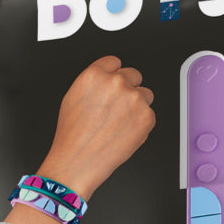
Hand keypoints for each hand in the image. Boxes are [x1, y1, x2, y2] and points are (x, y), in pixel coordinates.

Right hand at [7, 55, 154, 223]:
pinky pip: (150, 115)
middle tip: (118, 109)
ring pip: (146, 94)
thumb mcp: (74, 98)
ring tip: (120, 123)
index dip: (114, 76)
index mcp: (95, 74)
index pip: (115, 62)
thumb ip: (95, 84)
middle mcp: (116, 83)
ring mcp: (134, 99)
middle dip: (128, 89)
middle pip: (134, 75)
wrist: (78, 161)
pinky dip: (141, 124)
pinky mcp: (147, 117)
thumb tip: (108, 79)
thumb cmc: (73, 136)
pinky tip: (124, 133)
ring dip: (138, 105)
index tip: (113, 87)